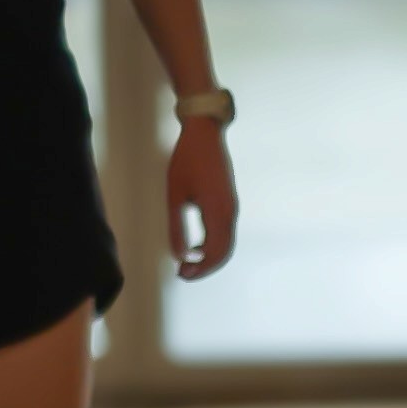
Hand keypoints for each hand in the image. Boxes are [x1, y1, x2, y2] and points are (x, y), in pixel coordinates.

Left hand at [168, 116, 239, 279]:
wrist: (205, 134)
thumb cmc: (187, 160)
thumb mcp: (175, 196)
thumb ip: (176, 228)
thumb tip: (180, 255)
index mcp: (217, 211)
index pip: (214, 252)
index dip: (199, 268)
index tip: (181, 273)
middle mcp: (229, 212)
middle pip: (224, 252)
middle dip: (205, 267)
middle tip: (183, 273)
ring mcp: (231, 207)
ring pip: (227, 243)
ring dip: (209, 257)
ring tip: (188, 263)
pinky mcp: (229, 202)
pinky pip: (226, 232)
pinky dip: (213, 245)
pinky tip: (196, 246)